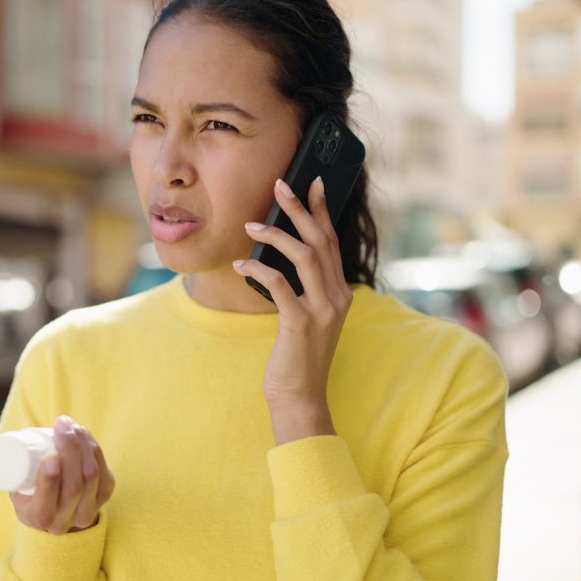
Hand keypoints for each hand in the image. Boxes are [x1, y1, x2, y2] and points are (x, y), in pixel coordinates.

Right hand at [0, 416, 114, 533]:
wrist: (58, 505)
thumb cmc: (29, 491)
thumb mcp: (11, 487)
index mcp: (39, 519)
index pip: (46, 504)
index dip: (51, 481)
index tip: (50, 454)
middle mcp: (65, 520)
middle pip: (73, 486)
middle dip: (70, 451)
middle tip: (61, 425)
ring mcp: (88, 510)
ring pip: (91, 477)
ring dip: (83, 445)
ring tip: (70, 424)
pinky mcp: (104, 496)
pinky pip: (104, 472)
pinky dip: (94, 449)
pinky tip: (83, 434)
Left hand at [234, 177, 351, 443]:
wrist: (300, 398)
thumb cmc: (296, 357)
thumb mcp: (305, 318)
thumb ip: (303, 290)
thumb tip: (280, 257)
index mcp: (340, 292)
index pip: (332, 242)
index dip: (321, 210)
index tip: (311, 183)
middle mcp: (337, 296)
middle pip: (321, 240)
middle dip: (299, 209)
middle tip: (279, 185)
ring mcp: (322, 310)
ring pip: (304, 256)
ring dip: (275, 235)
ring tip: (250, 226)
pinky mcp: (301, 323)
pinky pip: (279, 284)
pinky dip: (258, 269)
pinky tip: (240, 264)